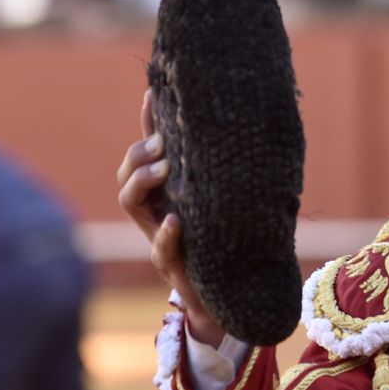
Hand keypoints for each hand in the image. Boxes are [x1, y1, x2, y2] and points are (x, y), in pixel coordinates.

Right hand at [117, 90, 223, 343]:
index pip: (151, 150)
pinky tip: (175, 222)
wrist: (232, 297)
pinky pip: (161, 250)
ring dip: (143, 182)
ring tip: (164, 168)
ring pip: (131, 203)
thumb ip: (233, 171)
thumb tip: (260, 123)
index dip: (148, 122)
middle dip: (139, 153)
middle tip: (162, 144)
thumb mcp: (230, 200)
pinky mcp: (171, 266)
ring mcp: (159, 235)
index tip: (152, 93)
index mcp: (170, 188)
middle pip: (128, 172)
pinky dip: (167, 236)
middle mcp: (157, 208)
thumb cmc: (232, 241)